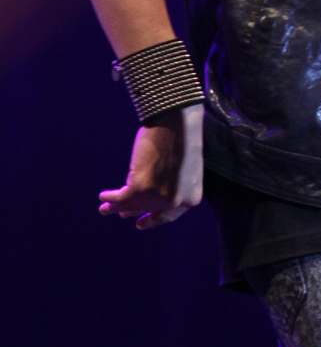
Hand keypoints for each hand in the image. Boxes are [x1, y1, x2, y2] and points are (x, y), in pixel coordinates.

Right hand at [99, 104, 203, 229]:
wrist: (178, 122)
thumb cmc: (184, 137)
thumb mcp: (185, 167)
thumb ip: (174, 182)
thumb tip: (155, 187)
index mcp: (191, 197)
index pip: (168, 215)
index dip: (153, 220)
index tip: (140, 224)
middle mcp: (175, 201)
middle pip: (148, 209)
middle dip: (132, 211)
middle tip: (122, 214)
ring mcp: (158, 196)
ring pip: (132, 204)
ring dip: (115, 207)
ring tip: (104, 208)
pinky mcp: (140, 187)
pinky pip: (121, 197)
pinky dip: (110, 197)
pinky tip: (103, 196)